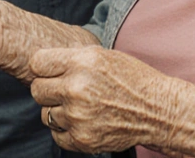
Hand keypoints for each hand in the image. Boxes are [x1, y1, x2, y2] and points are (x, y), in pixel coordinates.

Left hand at [30, 46, 182, 154]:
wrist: (158, 110)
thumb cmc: (131, 79)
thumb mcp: (102, 56)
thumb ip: (71, 58)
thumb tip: (41, 63)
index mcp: (81, 62)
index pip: (37, 63)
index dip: (43, 68)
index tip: (52, 72)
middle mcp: (76, 88)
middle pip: (37, 90)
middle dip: (48, 90)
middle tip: (65, 91)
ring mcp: (78, 116)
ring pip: (45, 114)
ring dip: (58, 111)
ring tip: (80, 106)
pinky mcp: (82, 138)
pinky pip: (57, 135)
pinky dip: (66, 131)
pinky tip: (83, 121)